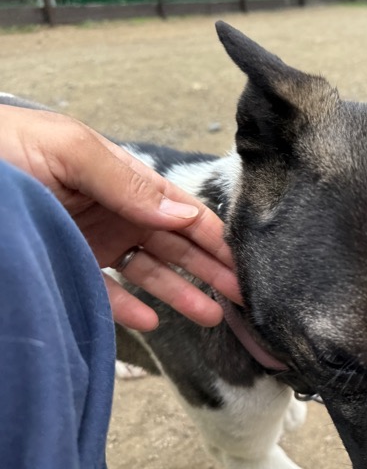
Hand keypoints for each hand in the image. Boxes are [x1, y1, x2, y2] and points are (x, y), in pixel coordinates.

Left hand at [0, 104, 241, 330]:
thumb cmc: (5, 147)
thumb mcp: (70, 151)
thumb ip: (127, 182)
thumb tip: (184, 215)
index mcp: (124, 180)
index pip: (180, 211)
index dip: (214, 236)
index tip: (241, 261)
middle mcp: (116, 212)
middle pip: (175, 245)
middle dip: (209, 269)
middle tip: (240, 294)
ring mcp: (93, 241)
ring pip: (149, 273)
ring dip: (180, 294)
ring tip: (211, 316)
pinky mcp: (67, 266)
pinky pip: (105, 293)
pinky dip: (129, 309)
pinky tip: (152, 321)